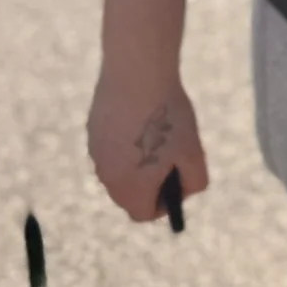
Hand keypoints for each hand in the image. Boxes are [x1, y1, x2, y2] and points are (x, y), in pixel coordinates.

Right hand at [88, 61, 209, 225]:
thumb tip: (186, 189)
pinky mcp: (92, 128)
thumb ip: (194, 182)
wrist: (136, 73)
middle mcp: (106, 176)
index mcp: (129, 189)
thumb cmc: (169, 117)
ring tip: (157, 134)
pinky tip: (142, 116)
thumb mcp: (194, 154)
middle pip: (128, 193)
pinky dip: (126, 139)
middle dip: (149, 182)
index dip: (164, 203)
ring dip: (137, 160)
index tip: (177, 182)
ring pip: (120, 166)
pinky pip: (111, 144)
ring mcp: (95, 151)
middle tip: (171, 159)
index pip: (143, 213)